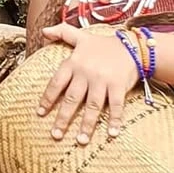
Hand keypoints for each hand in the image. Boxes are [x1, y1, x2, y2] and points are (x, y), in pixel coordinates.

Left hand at [38, 23, 139, 142]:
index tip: (40, 113)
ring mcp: (103, 80)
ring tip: (80, 141)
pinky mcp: (118, 86)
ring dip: (87, 124)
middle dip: (63, 118)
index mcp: (74, 63)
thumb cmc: (104, 44)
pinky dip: (114, 120)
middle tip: (55, 135)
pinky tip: (112, 134)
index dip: (48, 99)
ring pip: (92, 106)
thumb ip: (62, 33)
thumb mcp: (81, 36)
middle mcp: (86, 73)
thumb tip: (43, 31)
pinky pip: (116, 106)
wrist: (132, 45)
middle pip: (72, 99)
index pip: (56, 83)